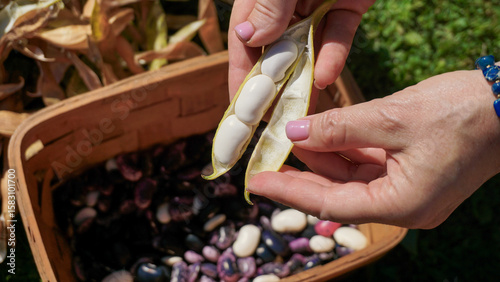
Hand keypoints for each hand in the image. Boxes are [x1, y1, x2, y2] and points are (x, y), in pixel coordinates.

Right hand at [228, 0, 374, 98]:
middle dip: (273, 89)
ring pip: (306, 52)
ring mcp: (315, 7)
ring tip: (301, 111)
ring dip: (304, 81)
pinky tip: (328, 77)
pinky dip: (334, 56)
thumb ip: (269, 3)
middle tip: (273, 123)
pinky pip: (337, 36)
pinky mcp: (346, 6)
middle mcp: (284, 6)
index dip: (241, 78)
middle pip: (274, 55)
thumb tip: (247, 38)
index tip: (240, 112)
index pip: (243, 44)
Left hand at [247, 69, 499, 228]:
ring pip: (350, 176)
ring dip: (321, 156)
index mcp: (403, 204)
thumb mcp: (393, 117)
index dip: (290, 193)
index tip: (256, 184)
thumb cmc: (464, 113)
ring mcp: (408, 187)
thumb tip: (295, 132)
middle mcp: (404, 204)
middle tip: (266, 159)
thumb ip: (340, 128)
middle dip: (301, 173)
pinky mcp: (410, 170)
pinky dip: (343, 148)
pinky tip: (322, 133)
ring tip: (291, 137)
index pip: (330, 205)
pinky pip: (366, 163)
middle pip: (337, 193)